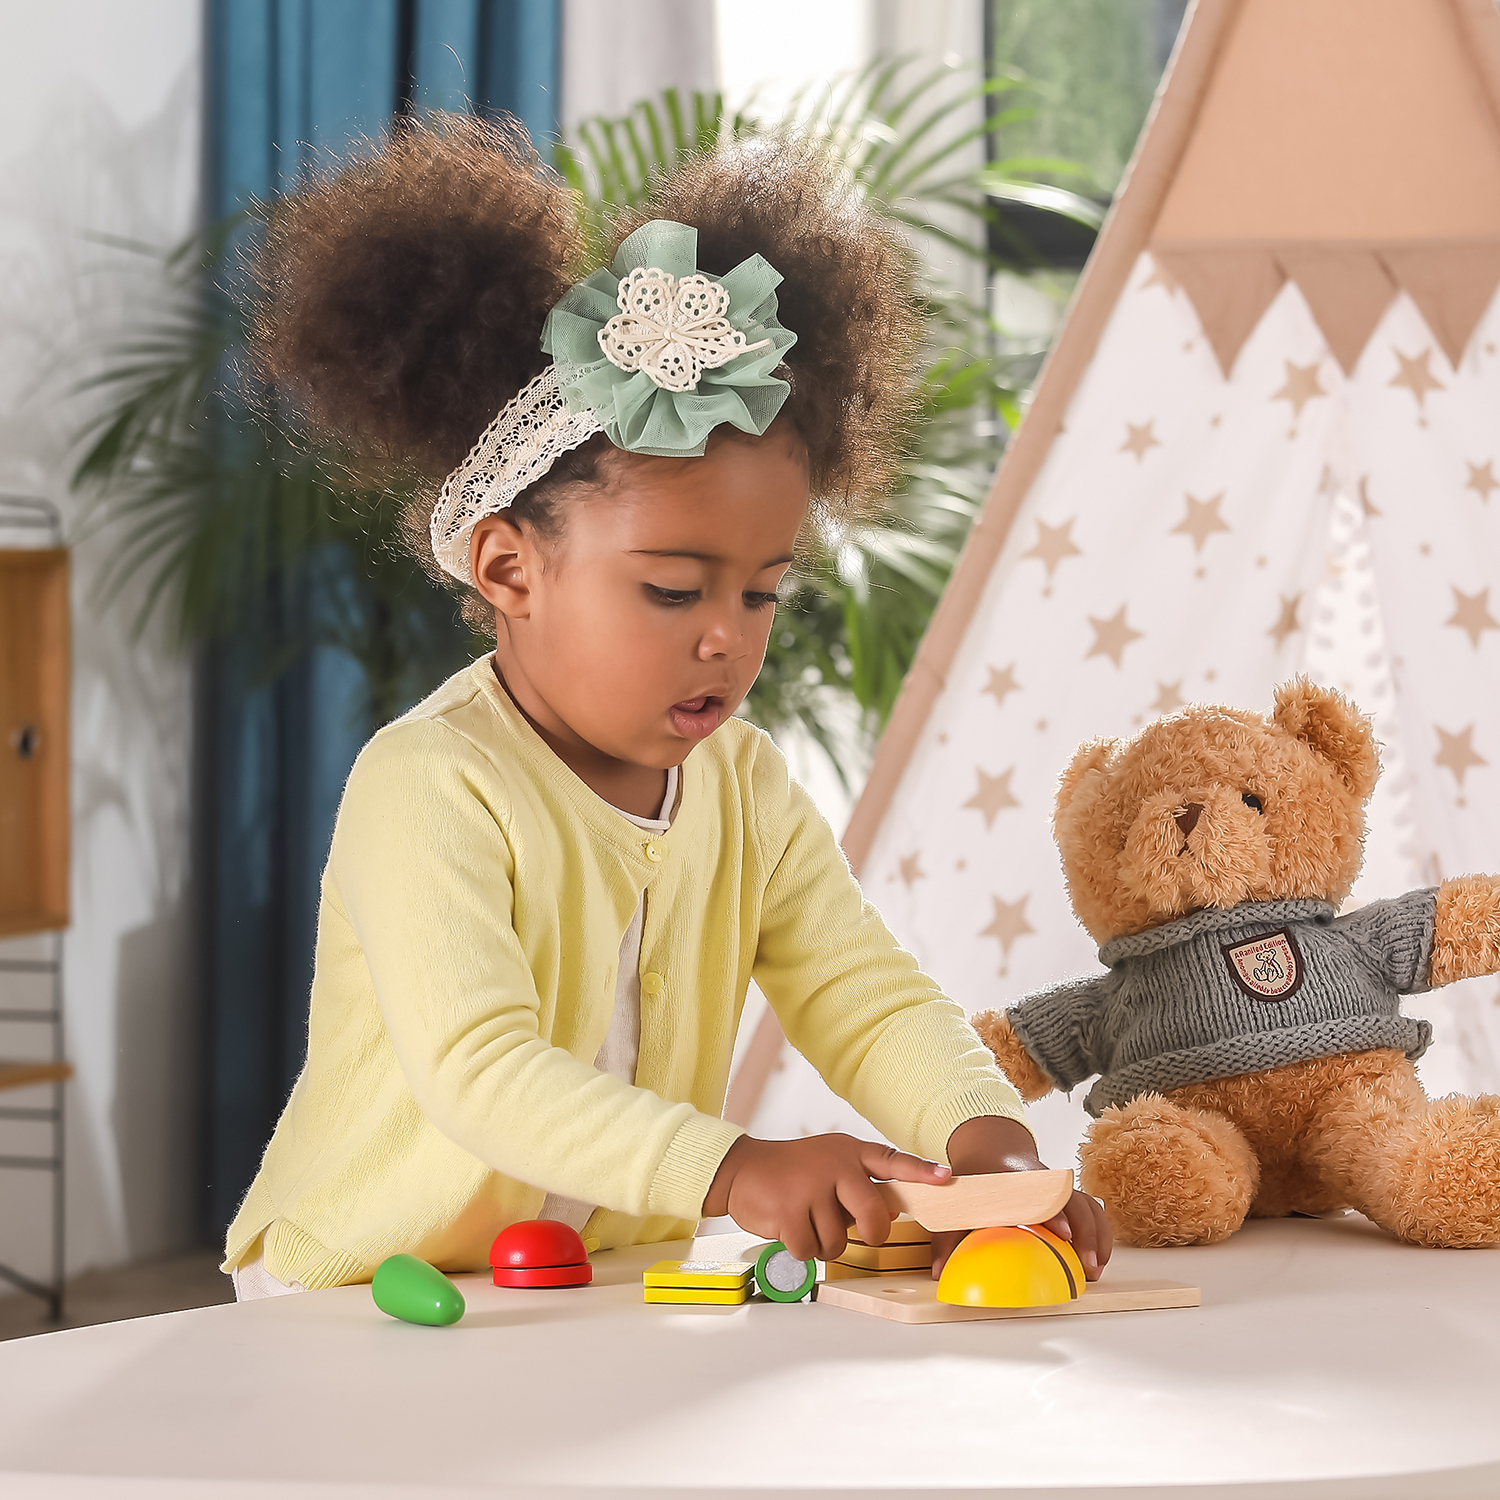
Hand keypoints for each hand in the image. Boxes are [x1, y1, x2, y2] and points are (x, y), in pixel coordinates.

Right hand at [702, 1133, 951, 1261]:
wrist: (742, 1170)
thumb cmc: (791, 1172)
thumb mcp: (827, 1166)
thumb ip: (857, 1185)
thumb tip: (887, 1213)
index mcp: (848, 1153)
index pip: (891, 1161)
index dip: (920, 1171)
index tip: (946, 1178)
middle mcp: (833, 1166)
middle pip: (874, 1215)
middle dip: (871, 1234)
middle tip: (857, 1232)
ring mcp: (811, 1187)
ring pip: (839, 1240)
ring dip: (824, 1242)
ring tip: (806, 1220)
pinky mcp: (789, 1211)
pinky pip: (810, 1250)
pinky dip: (801, 1248)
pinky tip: (789, 1228)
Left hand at [929, 1115, 1112, 1281]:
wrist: (990, 1150)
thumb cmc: (976, 1178)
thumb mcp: (956, 1203)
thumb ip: (947, 1237)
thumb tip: (939, 1273)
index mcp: (1015, 1183)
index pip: (1039, 1196)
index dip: (1054, 1214)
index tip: (1064, 1235)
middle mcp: (1041, 1182)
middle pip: (1073, 1202)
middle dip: (1086, 1233)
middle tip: (1086, 1267)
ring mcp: (1056, 1187)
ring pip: (1087, 1205)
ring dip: (1097, 1236)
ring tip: (1094, 1269)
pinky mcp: (1066, 1195)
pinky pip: (1091, 1209)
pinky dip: (1100, 1232)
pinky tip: (1097, 1258)